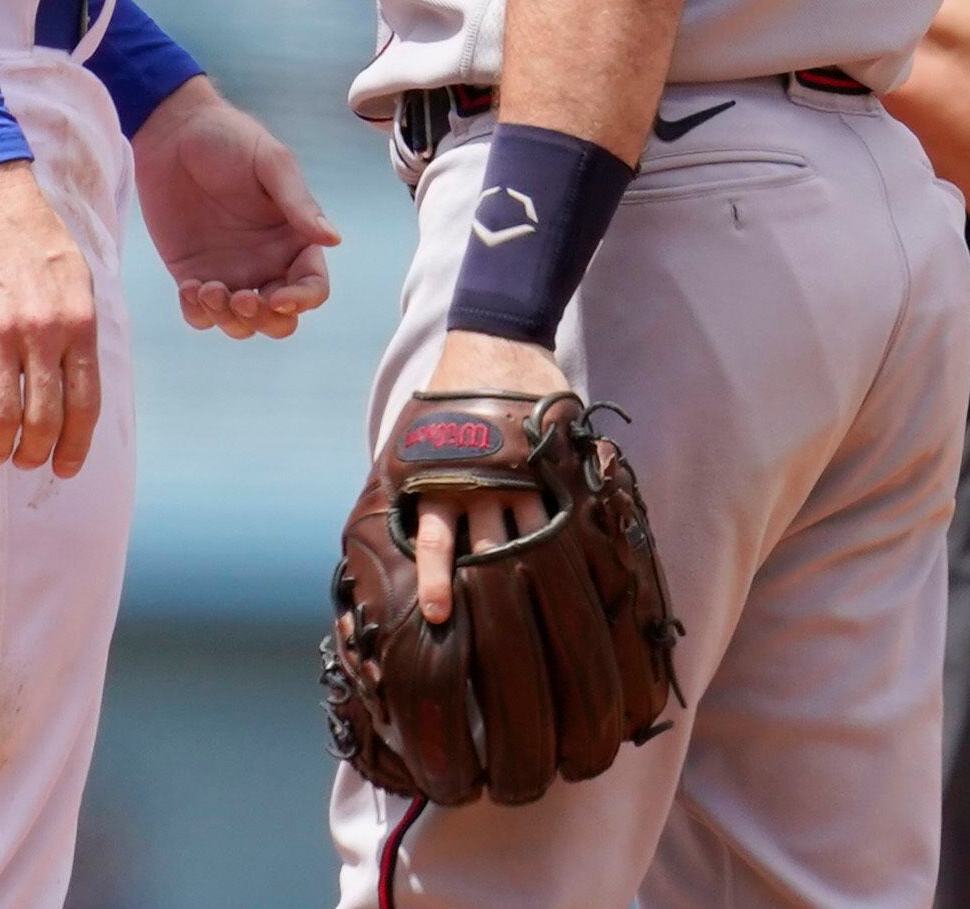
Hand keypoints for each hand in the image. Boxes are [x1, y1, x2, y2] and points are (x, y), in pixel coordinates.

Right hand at [0, 159, 101, 476]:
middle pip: (45, 418)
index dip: (76, 445)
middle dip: (37, 454)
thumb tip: (80, 383)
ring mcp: (0, 331)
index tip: (66, 467)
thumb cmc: (37, 237)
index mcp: (80, 323)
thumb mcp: (80, 279)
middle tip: (27, 464)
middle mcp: (45, 332)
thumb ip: (82, 331)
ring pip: (3, 413)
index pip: (85, 403)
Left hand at [135, 78, 339, 336]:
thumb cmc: (229, 138)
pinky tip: (188, 286)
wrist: (172, 132)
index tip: (278, 297)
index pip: (312, 287)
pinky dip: (197, 313)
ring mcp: (229, 273)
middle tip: (241, 298)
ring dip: (229, 319)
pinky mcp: (191, 274)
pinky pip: (200, 314)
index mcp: (294, 239)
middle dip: (264, 320)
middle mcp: (267, 263)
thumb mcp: (270, 163)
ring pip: (240, 324)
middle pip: (279, 319)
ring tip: (207, 289)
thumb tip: (334, 240)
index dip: (302, 301)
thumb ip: (298, 203)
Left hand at [407, 331, 569, 621]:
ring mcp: (517, 471)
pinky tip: (574, 559)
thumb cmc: (447, 398)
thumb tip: (395, 533)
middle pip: (486, 547)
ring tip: (544, 603)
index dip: (437, 581)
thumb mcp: (414, 438)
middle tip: (501, 629)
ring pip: (528, 532)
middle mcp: (477, 481)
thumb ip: (411, 483)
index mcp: (437, 479)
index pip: (435, 541)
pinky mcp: (549, 458)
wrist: (494, 341)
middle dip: (492, 587)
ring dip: (533, 565)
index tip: (439, 616)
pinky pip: (560, 504)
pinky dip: (564, 531)